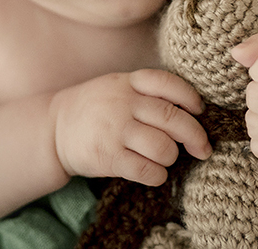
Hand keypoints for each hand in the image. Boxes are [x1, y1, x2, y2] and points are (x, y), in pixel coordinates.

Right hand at [49, 69, 211, 185]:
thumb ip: (148, 92)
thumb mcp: (118, 86)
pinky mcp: (108, 156)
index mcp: (128, 82)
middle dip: (196, 137)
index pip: (168, 84)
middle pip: (173, 119)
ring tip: (164, 158)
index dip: (190, 98)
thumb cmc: (96, 108)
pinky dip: (158, 175)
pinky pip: (147, 170)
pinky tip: (153, 173)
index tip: (199, 112)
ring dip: (171, 158)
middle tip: (202, 148)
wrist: (55, 128)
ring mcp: (115, 130)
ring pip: (164, 148)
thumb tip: (192, 112)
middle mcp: (123, 103)